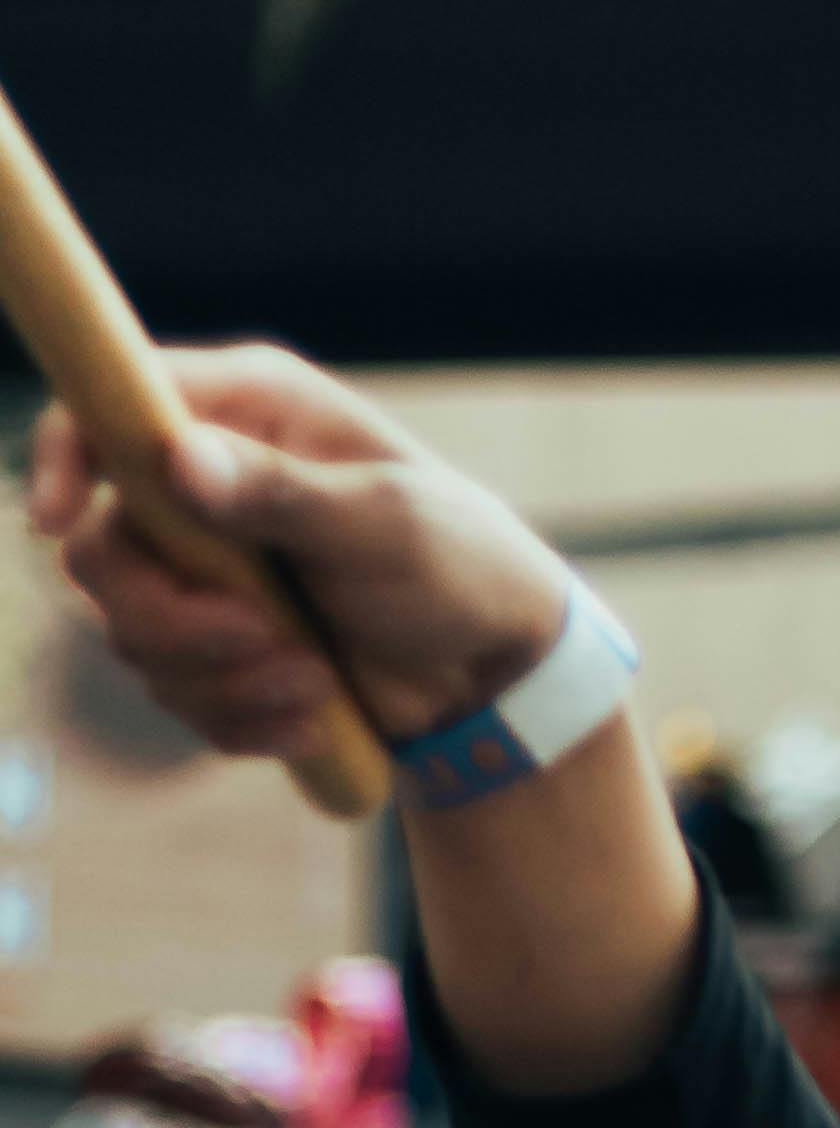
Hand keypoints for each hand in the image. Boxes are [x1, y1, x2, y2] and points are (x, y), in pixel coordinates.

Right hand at [28, 344, 567, 753]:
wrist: (499, 670)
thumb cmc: (460, 564)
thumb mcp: (386, 523)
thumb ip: (284, 492)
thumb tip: (180, 462)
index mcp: (241, 412)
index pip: (105, 408)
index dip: (61, 457)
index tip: (52, 519)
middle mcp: (206, 485)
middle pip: (101, 551)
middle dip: (170, 616)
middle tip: (258, 640)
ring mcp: (206, 572)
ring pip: (133, 636)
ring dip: (220, 679)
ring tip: (315, 683)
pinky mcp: (222, 648)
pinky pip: (181, 694)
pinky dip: (239, 719)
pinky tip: (312, 718)